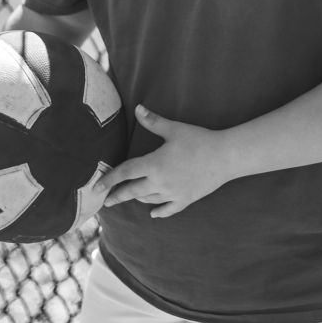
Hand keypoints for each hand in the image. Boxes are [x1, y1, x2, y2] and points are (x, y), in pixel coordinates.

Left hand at [94, 105, 230, 217]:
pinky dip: (159, 212)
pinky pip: (168, 209)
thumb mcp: (174, 129)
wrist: (224, 157)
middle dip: (117, 196)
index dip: (109, 179)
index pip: (125, 173)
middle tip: (106, 201)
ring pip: (149, 200)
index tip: (97, 188)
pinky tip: (153, 214)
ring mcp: (173, 193)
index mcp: (154, 164)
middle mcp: (160, 182)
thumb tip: (137, 109)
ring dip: (137, 199)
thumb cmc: (199, 140)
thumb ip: (153, 122)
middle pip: (133, 191)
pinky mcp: (185, 200)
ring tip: (130, 197)